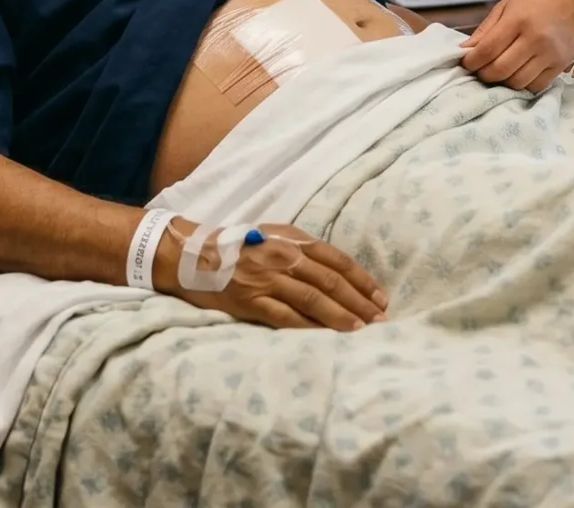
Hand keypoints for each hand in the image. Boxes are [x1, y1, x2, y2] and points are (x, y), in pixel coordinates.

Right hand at [168, 221, 386, 330]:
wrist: (192, 255)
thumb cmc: (238, 247)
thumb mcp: (273, 237)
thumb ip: (303, 251)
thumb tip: (339, 273)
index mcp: (292, 239)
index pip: (337, 261)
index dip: (362, 280)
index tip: (381, 298)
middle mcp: (283, 257)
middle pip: (330, 282)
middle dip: (359, 302)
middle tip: (380, 320)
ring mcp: (266, 280)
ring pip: (313, 300)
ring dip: (341, 317)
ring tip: (361, 330)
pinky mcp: (250, 302)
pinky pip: (286, 318)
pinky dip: (309, 328)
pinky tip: (326, 337)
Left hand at [459, 0, 573, 91]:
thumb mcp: (507, 5)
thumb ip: (485, 29)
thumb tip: (465, 51)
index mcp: (518, 20)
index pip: (487, 50)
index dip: (471, 62)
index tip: (466, 63)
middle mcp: (534, 39)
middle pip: (500, 70)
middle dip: (484, 74)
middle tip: (480, 70)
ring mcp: (549, 54)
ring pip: (517, 82)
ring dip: (502, 82)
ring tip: (498, 72)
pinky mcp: (560, 65)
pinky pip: (536, 86)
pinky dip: (522, 84)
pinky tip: (518, 74)